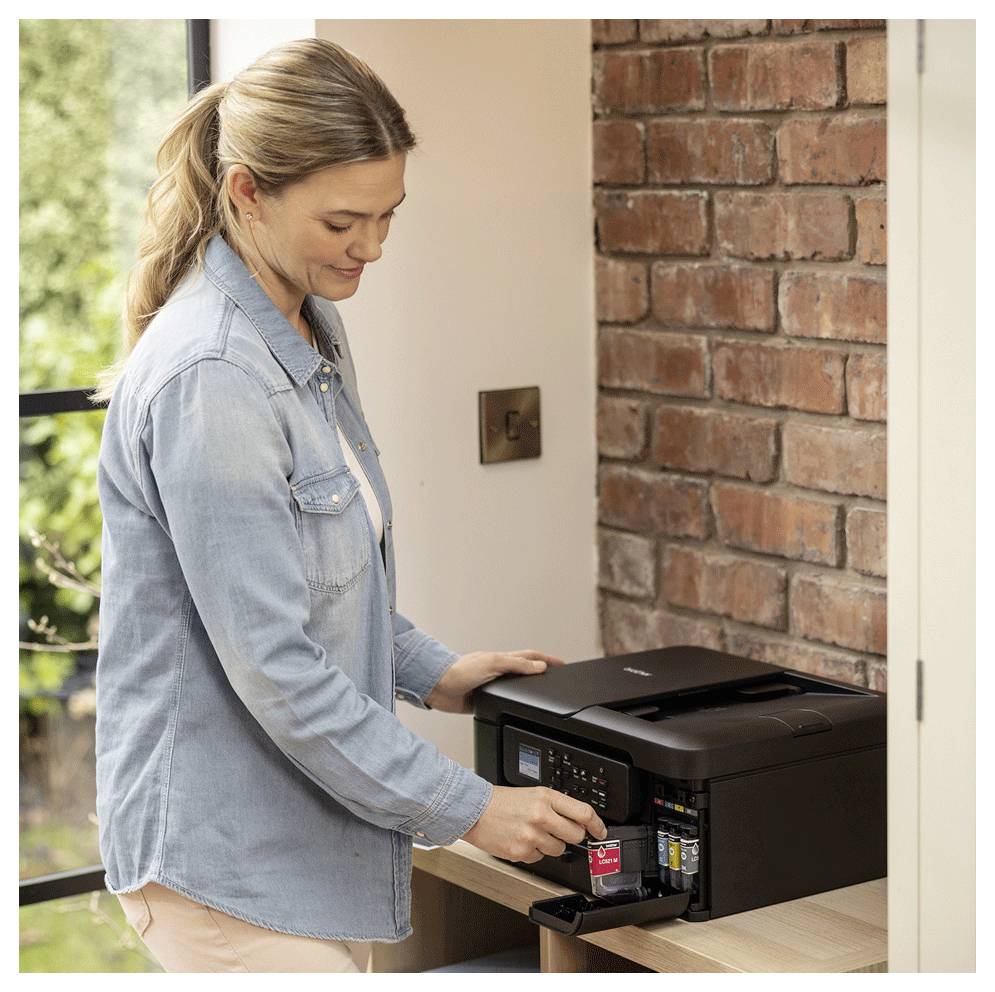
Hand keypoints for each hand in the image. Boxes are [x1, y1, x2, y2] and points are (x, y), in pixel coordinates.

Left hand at [424, 649, 565, 713]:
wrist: (437, 687)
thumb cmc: (458, 671)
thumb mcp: (491, 664)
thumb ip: (515, 665)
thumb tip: (539, 666)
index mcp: (500, 659)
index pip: (529, 657)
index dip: (546, 660)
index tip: (561, 663)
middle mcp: (496, 671)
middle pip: (524, 669)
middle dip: (541, 670)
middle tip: (556, 674)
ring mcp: (490, 686)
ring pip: (514, 685)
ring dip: (527, 684)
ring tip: (541, 687)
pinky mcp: (482, 700)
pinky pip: (502, 701)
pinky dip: (513, 702)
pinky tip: (516, 705)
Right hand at [460, 785, 608, 862]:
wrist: (475, 811)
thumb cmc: (503, 802)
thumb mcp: (534, 794)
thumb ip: (557, 805)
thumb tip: (580, 821)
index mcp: (546, 797)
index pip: (583, 812)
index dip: (597, 824)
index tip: (600, 831)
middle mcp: (541, 816)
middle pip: (576, 835)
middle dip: (571, 835)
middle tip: (559, 830)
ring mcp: (532, 836)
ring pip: (559, 849)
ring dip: (550, 844)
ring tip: (533, 832)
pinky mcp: (522, 852)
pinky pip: (540, 857)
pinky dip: (534, 852)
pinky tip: (522, 840)